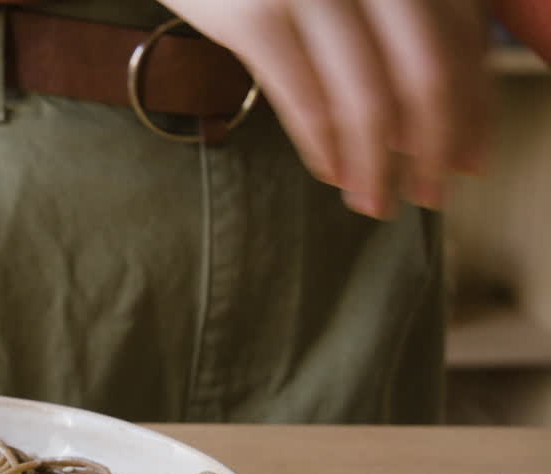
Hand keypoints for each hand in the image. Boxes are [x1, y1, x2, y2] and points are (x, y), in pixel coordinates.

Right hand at [159, 0, 490, 218]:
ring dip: (374, 165)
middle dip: (432, 149)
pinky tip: (330, 173)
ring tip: (372, 201)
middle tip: (425, 196)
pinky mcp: (254, 15)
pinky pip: (304, 99)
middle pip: (426, 75)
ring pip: (368, 99)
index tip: (468, 160)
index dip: (474, 108)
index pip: (461, 37)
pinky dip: (323, 147)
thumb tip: (430, 115)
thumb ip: (388, 20)